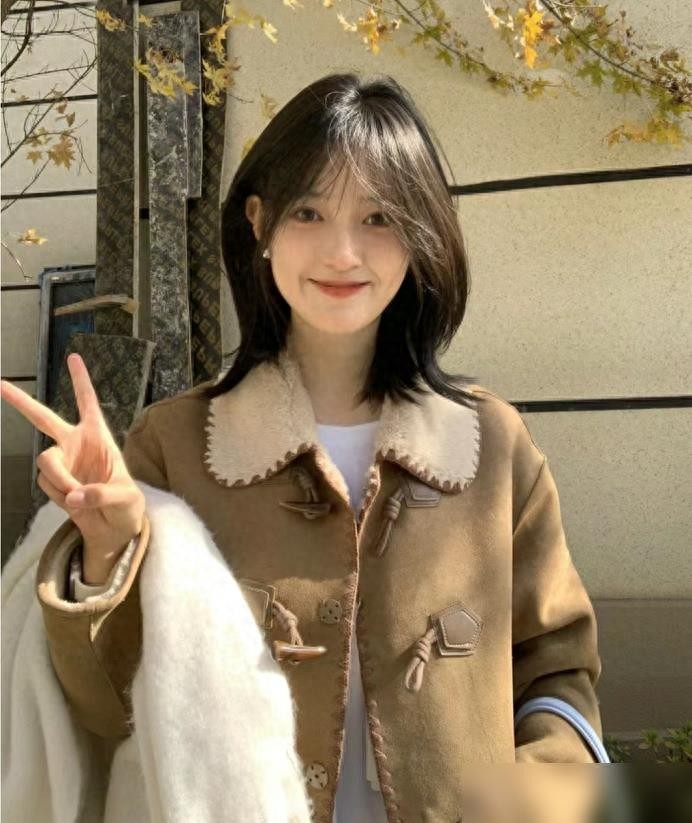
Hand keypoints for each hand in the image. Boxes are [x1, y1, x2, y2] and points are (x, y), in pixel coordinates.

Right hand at [1, 353, 144, 583]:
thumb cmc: (127, 505)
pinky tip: (74, 500)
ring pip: (47, 463)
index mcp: (99, 436)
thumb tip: (75, 495)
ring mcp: (62, 461)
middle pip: (44, 418)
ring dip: (60, 480)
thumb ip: (101, 495)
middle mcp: (76, 444)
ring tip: (80, 494)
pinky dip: (59, 495)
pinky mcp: (53, 480)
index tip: (73, 357)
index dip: (80, 381)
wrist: (114, 527)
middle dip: (21, 402)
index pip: (88, 403)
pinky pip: (47, 484)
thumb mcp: (124, 498)